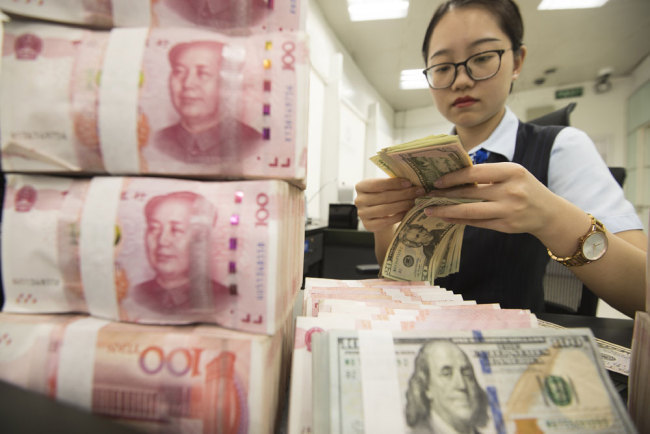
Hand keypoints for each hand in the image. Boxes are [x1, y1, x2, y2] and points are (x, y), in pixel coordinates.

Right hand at [354, 178, 423, 232]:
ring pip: (385, 209)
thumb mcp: (386, 187)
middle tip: (418, 192)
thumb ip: (394, 183)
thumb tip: (412, 181)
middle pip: (383, 197)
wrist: (379, 214)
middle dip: (403, 194)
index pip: (377, 184)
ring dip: (402, 205)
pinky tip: (406, 213)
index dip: (394, 183)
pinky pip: (384, 222)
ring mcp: (362, 214)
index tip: (409, 183)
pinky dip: (397, 217)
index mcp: (361, 186)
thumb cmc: (384, 196)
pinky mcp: (367, 225)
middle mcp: (358, 200)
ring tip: (414, 202)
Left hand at [424, 162, 561, 237]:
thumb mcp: (512, 174)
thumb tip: (455, 175)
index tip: (437, 181)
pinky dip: (459, 220)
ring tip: (430, 210)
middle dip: (445, 194)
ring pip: (470, 211)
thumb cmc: (524, 188)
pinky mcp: (505, 226)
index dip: (454, 177)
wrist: (548, 212)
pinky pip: (476, 223)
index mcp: (512, 172)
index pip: (475, 172)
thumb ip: (488, 174)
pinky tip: (446, 218)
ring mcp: (508, 210)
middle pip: (469, 193)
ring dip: (446, 211)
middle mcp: (511, 191)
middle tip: (428, 195)